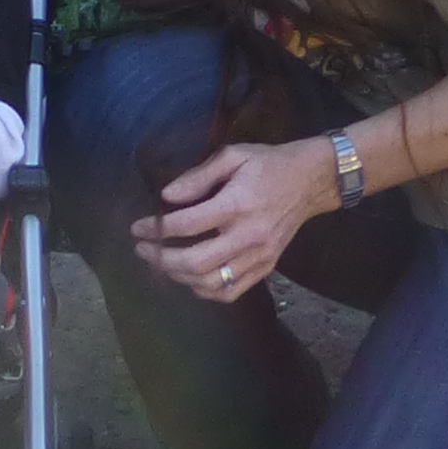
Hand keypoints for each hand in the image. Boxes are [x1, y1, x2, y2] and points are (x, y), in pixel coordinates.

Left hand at [132, 137, 335, 304]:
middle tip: (142, 250)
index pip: (188, 224)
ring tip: (161, 264)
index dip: (157, 229)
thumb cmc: (267, 163)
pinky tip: (190, 281)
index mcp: (237, 204)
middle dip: (162, 259)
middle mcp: (248, 236)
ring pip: (212, 282)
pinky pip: (233, 291)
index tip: (137, 227)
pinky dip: (207, 292)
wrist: (309, 181)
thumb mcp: (233, 156)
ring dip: (180, 278)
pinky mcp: (266, 267)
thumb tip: (167, 196)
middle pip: (197, 262)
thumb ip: (198, 176)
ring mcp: (259, 256)